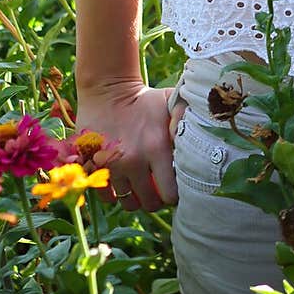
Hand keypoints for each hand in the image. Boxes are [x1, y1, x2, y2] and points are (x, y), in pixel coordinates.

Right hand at [74, 79, 178, 212]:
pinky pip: (106, 196)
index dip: (174, 194)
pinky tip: (122, 181)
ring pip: (128, 203)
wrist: (107, 90)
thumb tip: (199, 141)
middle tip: (158, 189)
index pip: (170, 193)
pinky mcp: (93, 167)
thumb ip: (186, 119)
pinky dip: (114, 194)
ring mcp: (112, 166)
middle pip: (150, 203)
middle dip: (157, 199)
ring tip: (141, 186)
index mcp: (156, 147)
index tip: (175, 187)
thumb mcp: (171, 101)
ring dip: (136, 198)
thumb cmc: (145, 99)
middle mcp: (134, 161)